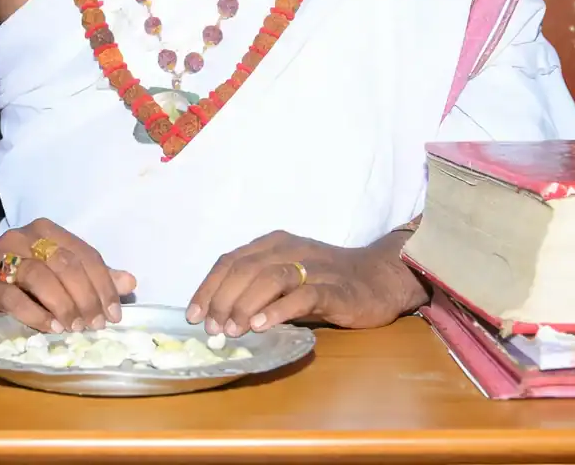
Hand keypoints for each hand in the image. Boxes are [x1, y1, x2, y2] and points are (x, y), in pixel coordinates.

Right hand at [0, 218, 136, 332]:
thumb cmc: (14, 282)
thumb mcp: (55, 276)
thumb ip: (90, 278)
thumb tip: (130, 282)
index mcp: (45, 231)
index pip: (84, 254)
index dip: (104, 284)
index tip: (114, 314)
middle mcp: (21, 238)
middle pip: (65, 264)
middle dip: (86, 297)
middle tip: (96, 325)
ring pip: (40, 277)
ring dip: (64, 305)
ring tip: (74, 328)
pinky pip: (12, 297)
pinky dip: (36, 314)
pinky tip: (51, 328)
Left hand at [186, 230, 423, 336]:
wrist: (380, 278)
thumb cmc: (329, 280)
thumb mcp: (288, 277)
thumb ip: (259, 289)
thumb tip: (220, 318)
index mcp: (274, 243)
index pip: (231, 260)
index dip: (209, 287)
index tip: (194, 315)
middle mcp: (290, 249)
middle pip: (245, 269)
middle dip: (222, 300)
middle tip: (212, 329)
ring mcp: (313, 267)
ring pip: (269, 278)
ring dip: (244, 305)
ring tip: (232, 330)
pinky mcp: (335, 289)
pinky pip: (302, 295)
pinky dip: (278, 310)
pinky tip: (262, 326)